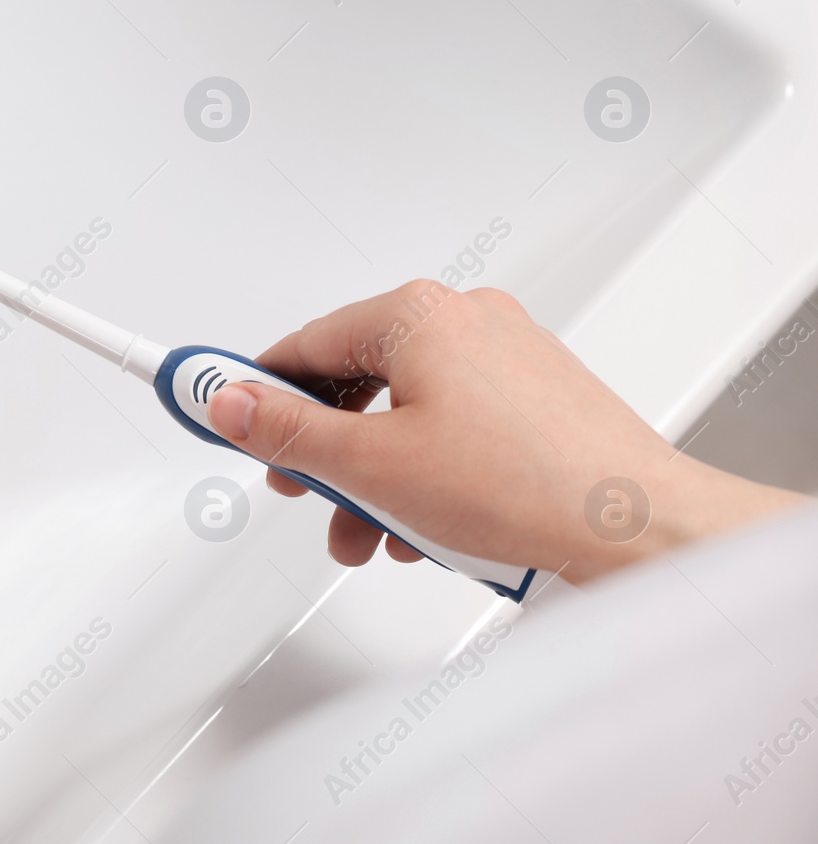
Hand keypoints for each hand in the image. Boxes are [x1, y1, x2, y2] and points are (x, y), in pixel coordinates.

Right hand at [207, 282, 803, 582]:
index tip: (207, 401)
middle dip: (323, 453)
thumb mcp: (370, 467)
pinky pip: (453, 427)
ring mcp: (507, 357)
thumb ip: (285, 433)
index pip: (302, 345)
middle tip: (299, 490)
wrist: (639, 529)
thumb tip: (229, 404)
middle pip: (354, 382)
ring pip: (404, 413)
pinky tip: (429, 528)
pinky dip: (428, 473)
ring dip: (376, 477)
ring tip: (374, 534)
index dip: (248, 386)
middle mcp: (465, 319)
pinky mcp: (536, 398)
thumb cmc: (529, 485)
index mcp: (417, 313)